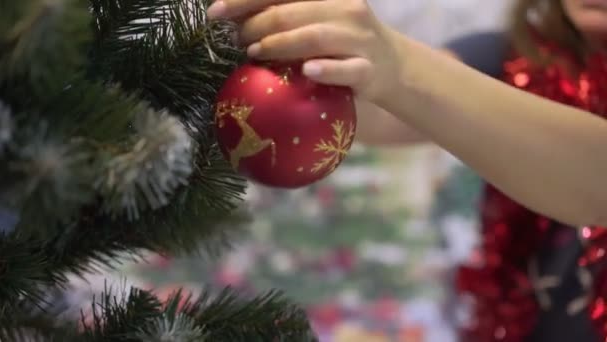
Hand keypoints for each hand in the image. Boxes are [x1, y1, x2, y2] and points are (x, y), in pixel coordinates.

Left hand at [207, 0, 405, 103]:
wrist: (393, 66)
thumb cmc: (343, 42)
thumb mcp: (318, 18)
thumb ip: (286, 14)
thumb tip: (232, 18)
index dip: (244, 0)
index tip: (214, 12)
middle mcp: (346, 8)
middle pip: (291, 13)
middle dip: (254, 26)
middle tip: (236, 41)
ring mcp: (360, 39)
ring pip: (314, 37)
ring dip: (279, 45)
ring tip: (254, 53)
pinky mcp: (368, 70)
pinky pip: (345, 69)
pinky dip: (325, 69)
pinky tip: (306, 72)